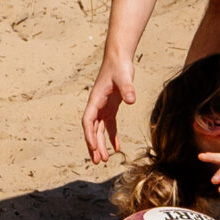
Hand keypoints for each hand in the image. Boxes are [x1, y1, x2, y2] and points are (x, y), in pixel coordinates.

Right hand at [83, 47, 134, 163]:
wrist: (119, 58)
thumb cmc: (119, 66)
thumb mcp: (124, 77)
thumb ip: (127, 89)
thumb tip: (131, 100)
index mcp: (95, 99)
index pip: (88, 121)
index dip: (89, 135)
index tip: (93, 147)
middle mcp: (96, 105)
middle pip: (92, 129)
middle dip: (94, 145)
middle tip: (97, 161)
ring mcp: (103, 107)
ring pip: (99, 130)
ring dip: (101, 144)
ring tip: (104, 159)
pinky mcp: (111, 107)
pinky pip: (109, 125)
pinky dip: (112, 136)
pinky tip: (117, 148)